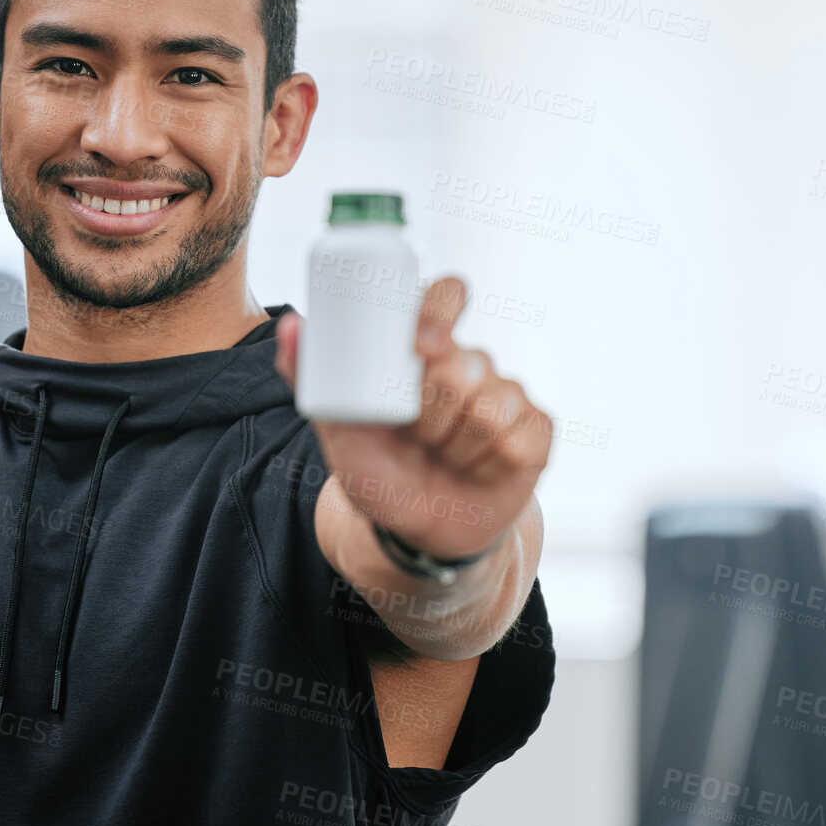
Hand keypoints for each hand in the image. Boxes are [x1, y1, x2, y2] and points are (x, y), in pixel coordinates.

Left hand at [273, 276, 551, 559]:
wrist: (418, 530)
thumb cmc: (379, 470)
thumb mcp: (337, 430)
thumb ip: (310, 379)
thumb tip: (291, 324)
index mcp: (424, 349)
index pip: (446, 295)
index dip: (441, 310)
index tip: (421, 345)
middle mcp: (469, 362)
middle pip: (465, 363)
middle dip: (433, 413)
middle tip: (416, 437)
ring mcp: (507, 395)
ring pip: (492, 406)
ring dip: (457, 446)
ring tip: (441, 457)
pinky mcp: (534, 432)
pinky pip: (520, 440)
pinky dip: (489, 466)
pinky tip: (476, 471)